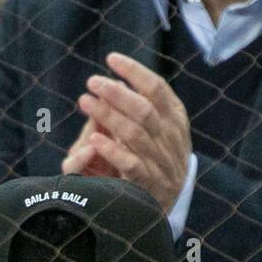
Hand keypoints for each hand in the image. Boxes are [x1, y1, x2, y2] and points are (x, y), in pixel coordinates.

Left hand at [71, 52, 191, 213]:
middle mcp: (171, 139)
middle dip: (117, 93)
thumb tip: (118, 81)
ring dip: (108, 116)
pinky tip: (95, 139)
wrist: (171, 202)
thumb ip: (145, 107)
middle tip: (92, 82)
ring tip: (85, 102)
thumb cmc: (158, 158)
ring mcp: (161, 163)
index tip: (112, 59)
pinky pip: (132, 165)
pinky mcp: (149, 185)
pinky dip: (112, 150)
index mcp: (175, 119)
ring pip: (135, 134)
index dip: (135, 72)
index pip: (157, 89)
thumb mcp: (161, 129)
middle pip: (144, 109)